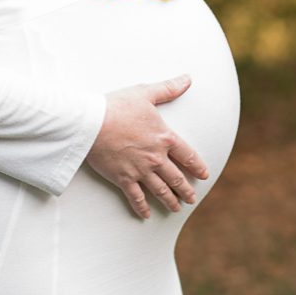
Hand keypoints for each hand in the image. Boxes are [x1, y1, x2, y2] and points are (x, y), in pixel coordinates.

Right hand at [87, 74, 209, 219]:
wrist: (91, 123)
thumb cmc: (117, 106)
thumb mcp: (146, 93)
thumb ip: (168, 88)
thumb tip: (187, 79)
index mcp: (164, 138)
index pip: (187, 155)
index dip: (198, 166)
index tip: (204, 175)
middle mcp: (155, 157)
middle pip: (176, 177)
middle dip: (185, 189)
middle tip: (192, 198)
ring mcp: (140, 170)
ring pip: (160, 190)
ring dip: (170, 200)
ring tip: (176, 208)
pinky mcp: (123, 178)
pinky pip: (135, 197)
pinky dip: (141, 208)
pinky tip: (146, 215)